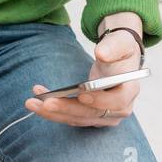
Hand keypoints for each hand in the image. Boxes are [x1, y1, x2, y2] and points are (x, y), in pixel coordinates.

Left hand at [24, 28, 142, 126]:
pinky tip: (37, 101)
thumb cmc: (120, 50)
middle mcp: (119, 109)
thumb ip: (113, 47)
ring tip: (32, 102)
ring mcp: (104, 116)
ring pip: (78, 119)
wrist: (117, 58)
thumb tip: (102, 53)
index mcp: (129, 91)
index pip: (117, 102)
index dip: (99, 100)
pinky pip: (71, 117)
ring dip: (54, 113)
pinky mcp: (91, 117)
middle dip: (67, 109)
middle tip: (46, 102)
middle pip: (92, 115)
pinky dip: (53, 111)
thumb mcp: (121, 42)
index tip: (82, 93)